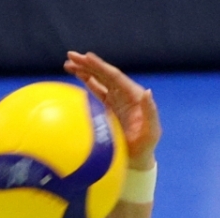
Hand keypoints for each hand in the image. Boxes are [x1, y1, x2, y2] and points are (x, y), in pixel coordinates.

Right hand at [65, 53, 160, 167]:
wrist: (137, 160)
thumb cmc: (145, 147)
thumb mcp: (151, 131)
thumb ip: (150, 112)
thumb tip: (147, 92)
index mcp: (133, 95)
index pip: (114, 77)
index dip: (100, 67)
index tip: (87, 57)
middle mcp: (123, 94)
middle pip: (104, 74)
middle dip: (87, 64)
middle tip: (71, 55)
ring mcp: (114, 100)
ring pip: (97, 80)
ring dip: (84, 71)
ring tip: (68, 64)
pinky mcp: (107, 109)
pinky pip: (95, 92)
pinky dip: (86, 83)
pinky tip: (75, 76)